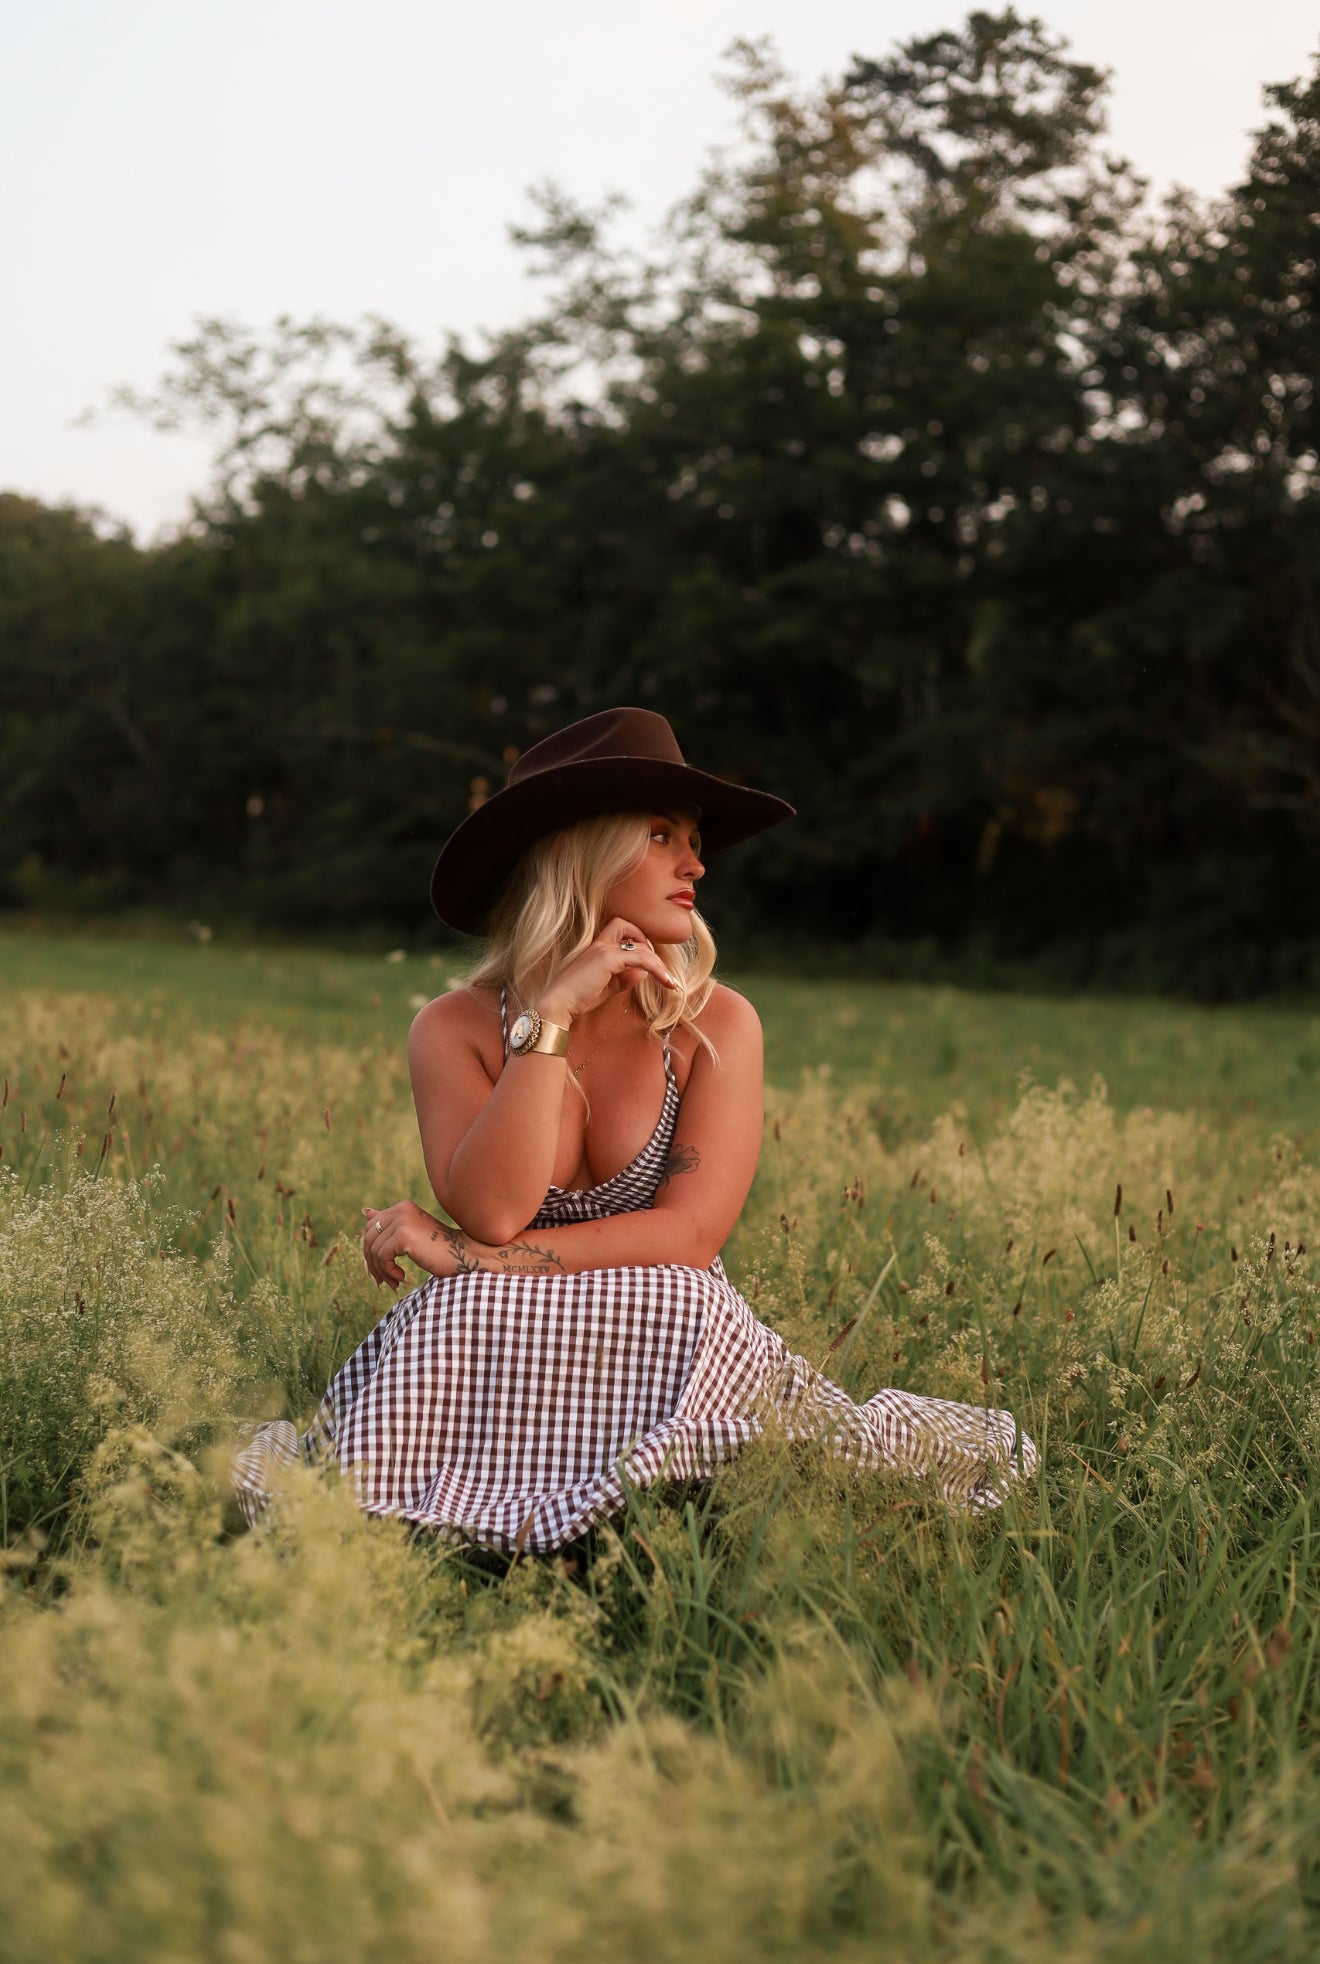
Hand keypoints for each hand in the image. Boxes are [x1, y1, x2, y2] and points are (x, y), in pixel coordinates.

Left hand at [362, 1201, 464, 1291]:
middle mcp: (401, 1209)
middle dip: (372, 1262)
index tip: (380, 1269)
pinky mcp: (404, 1235)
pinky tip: (401, 1277)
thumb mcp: (411, 1235)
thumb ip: (388, 1224)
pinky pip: (382, 1256)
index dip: (370, 1250)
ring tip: (394, 1282)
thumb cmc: (439, 1249)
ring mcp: (402, 1220)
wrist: (464, 1255)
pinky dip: (388, 1271)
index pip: (371, 1227)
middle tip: (382, 1280)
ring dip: (381, 1271)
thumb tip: (365, 1212)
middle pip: (369, 1238)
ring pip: (374, 1249)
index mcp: (402, 1207)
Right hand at [539, 918, 678, 1023]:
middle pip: (629, 928)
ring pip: (640, 946)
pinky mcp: (608, 959)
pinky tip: (664, 980)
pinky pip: (641, 957)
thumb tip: (642, 973)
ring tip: (670, 982)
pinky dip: (656, 968)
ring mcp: (603, 949)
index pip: (619, 929)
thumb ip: (624, 979)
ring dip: (658, 963)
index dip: (636, 939)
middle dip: (648, 947)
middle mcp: (599, 943)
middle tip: (661, 971)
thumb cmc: (578, 998)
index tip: (647, 961)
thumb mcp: (606, 987)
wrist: (559, 1004)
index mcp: (595, 947)